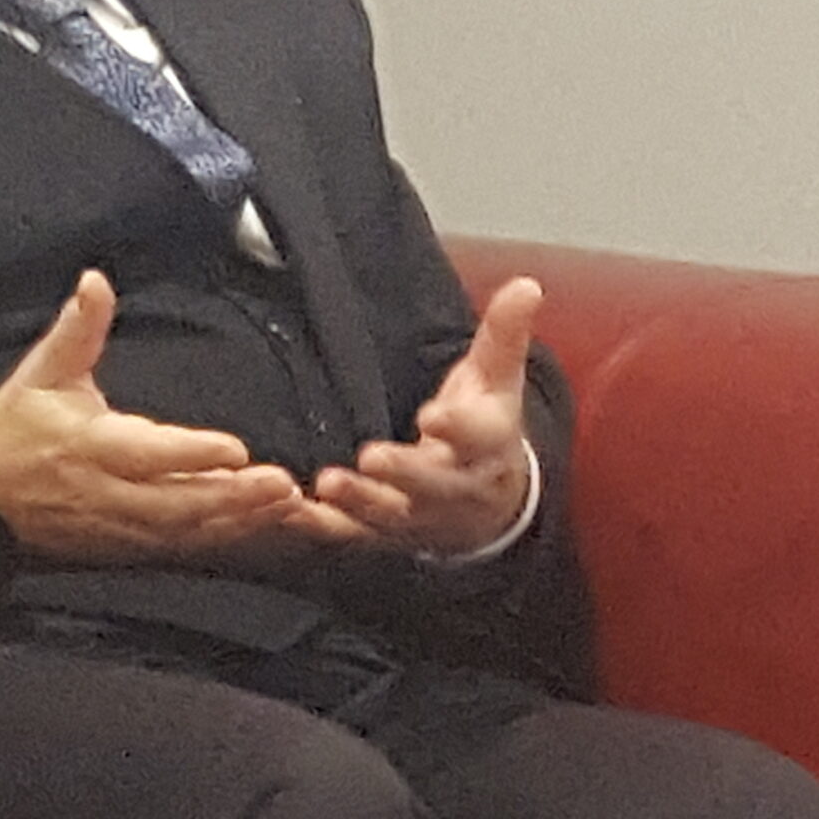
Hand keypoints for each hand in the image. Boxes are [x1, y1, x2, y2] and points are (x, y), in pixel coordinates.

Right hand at [0, 270, 305, 560]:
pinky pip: (176, 548)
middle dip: (231, 497)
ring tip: (283, 503)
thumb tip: (95, 281)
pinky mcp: (122, 546)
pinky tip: (256, 526)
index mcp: (87, 445)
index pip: (146, 453)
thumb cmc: (16, 425)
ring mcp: (115, 526)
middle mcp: (105, 491)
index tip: (235, 448)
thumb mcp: (42, 370)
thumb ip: (78, 328)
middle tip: (281, 484)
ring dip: (234, 519)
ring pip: (181, 530)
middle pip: (174, 502)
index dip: (191, 454)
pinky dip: (218, 539)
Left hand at [289, 277, 539, 557]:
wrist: (491, 508)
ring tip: (327, 485)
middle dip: (404, 473)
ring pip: (389, 515)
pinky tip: (292, 511)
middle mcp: (456, 488)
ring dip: (358, 501)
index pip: (477, 436)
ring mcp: (419, 517)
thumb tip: (527, 283)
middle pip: (432, 484)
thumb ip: (504, 333)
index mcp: (487, 445)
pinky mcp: (384, 534)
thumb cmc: (485, 430)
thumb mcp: (498, 379)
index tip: (435, 416)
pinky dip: (322, 526)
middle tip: (371, 457)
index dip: (458, 427)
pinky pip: (350, 535)